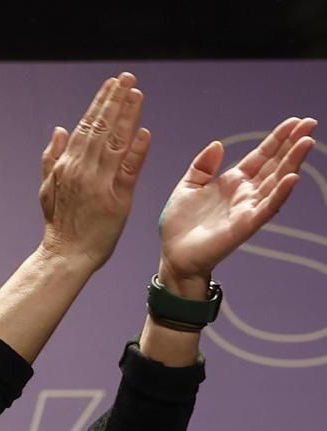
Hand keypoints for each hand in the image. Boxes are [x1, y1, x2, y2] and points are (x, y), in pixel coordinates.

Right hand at [37, 73, 151, 270]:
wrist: (65, 256)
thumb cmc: (60, 225)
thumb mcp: (47, 190)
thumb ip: (52, 158)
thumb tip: (59, 129)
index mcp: (67, 167)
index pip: (86, 126)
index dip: (101, 103)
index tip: (112, 83)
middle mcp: (82, 171)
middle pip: (101, 129)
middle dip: (115, 100)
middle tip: (127, 77)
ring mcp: (100, 184)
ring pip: (115, 143)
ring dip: (127, 116)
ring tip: (137, 93)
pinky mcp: (117, 199)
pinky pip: (129, 170)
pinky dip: (137, 150)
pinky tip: (144, 131)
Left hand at [156, 116, 316, 287]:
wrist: (173, 255)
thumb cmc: (180, 224)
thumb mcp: (187, 187)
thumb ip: (202, 166)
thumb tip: (218, 144)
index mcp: (233, 181)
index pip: (261, 156)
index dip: (277, 139)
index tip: (295, 121)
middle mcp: (246, 193)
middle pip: (275, 164)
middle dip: (292, 144)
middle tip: (310, 123)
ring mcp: (248, 208)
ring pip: (276, 182)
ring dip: (292, 163)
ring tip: (307, 142)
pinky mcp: (245, 225)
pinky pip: (266, 208)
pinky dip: (280, 193)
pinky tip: (293, 178)